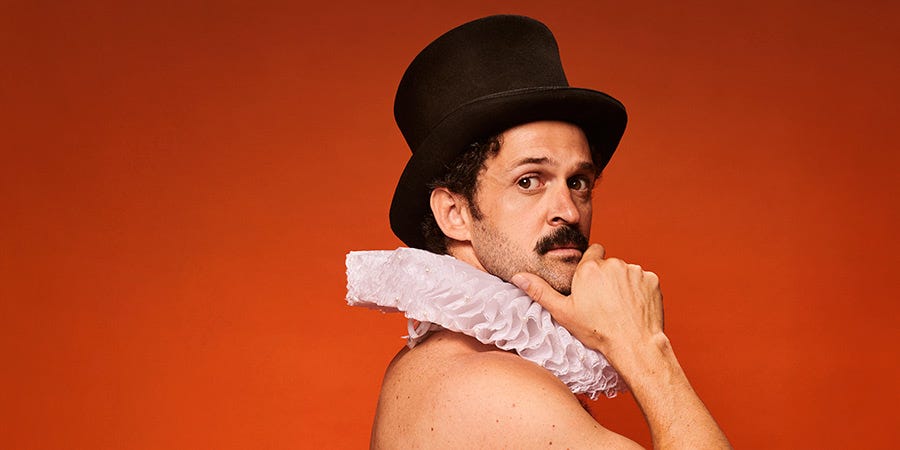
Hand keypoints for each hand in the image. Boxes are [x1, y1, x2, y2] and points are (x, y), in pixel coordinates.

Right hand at [511, 244, 664, 361]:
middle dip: (607, 277)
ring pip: (626, 272)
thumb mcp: (563, 313)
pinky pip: (644, 280)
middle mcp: (612, 264)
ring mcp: (634, 271)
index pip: (592, 252)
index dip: (591, 268)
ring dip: (624, 284)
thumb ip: (540, 291)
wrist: (634, 345)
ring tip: (620, 307)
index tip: (592, 285)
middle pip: (609, 264)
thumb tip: (517, 276)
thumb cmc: (597, 331)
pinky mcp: (652, 280)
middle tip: (605, 302)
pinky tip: (635, 308)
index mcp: (589, 268)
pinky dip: (640, 291)